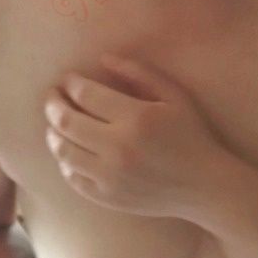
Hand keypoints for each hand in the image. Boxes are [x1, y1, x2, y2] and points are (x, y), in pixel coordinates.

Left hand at [44, 52, 222, 217]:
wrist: (205, 187)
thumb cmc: (192, 136)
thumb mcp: (175, 96)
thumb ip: (140, 74)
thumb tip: (103, 59)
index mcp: (137, 118)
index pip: (86, 94)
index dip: (70, 83)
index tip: (68, 80)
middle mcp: (119, 148)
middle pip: (65, 120)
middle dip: (53, 103)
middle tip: (52, 96)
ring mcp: (110, 176)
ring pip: (62, 150)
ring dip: (52, 132)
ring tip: (55, 124)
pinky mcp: (107, 197)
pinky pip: (72, 177)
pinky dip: (65, 162)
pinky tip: (70, 152)